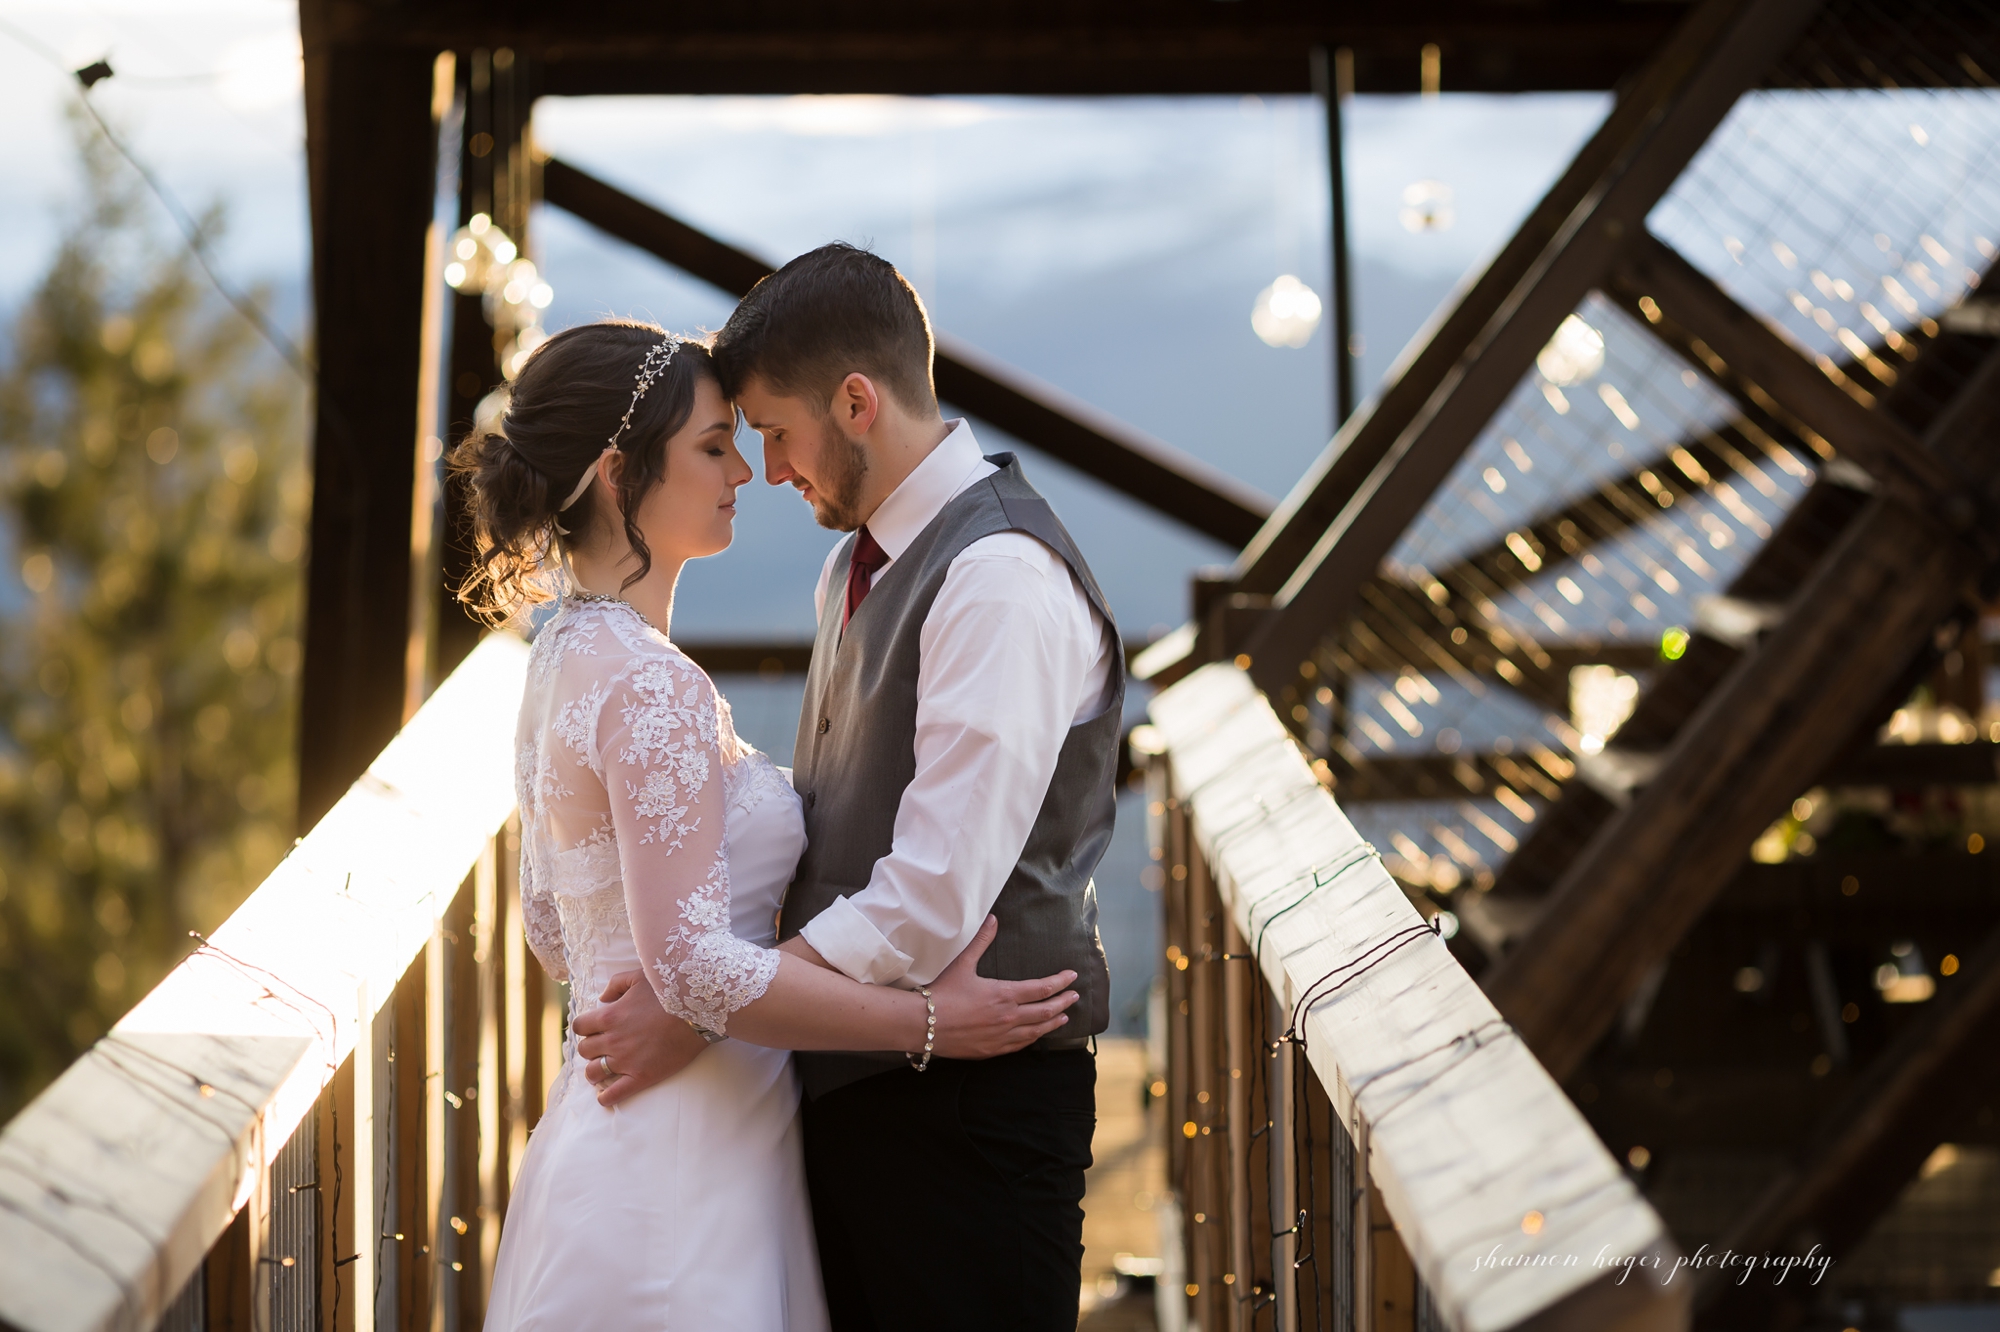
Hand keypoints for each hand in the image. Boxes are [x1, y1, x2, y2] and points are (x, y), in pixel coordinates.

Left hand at [573, 971, 708, 1106]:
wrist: (699, 1012)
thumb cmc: (670, 991)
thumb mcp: (640, 976)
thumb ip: (615, 984)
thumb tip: (601, 999)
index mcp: (609, 1016)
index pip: (580, 1026)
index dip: (585, 1027)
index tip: (594, 1028)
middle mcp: (613, 1040)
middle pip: (585, 1050)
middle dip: (591, 1047)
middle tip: (602, 1046)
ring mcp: (626, 1061)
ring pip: (594, 1072)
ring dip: (595, 1070)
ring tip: (602, 1069)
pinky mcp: (641, 1077)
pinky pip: (613, 1094)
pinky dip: (605, 1097)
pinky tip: (605, 1095)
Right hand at [927, 916, 1079, 1059]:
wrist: (922, 1025)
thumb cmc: (942, 992)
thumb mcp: (962, 963)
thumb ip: (981, 941)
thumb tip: (993, 918)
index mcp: (1004, 995)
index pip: (1042, 988)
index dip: (1060, 982)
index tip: (1072, 977)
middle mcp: (1008, 1018)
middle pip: (1046, 1011)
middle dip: (1064, 1003)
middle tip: (1075, 997)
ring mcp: (1001, 1037)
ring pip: (1036, 1031)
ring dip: (1053, 1023)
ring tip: (1063, 1018)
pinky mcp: (991, 1050)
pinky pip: (1020, 1045)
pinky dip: (1033, 1038)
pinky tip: (1036, 1035)